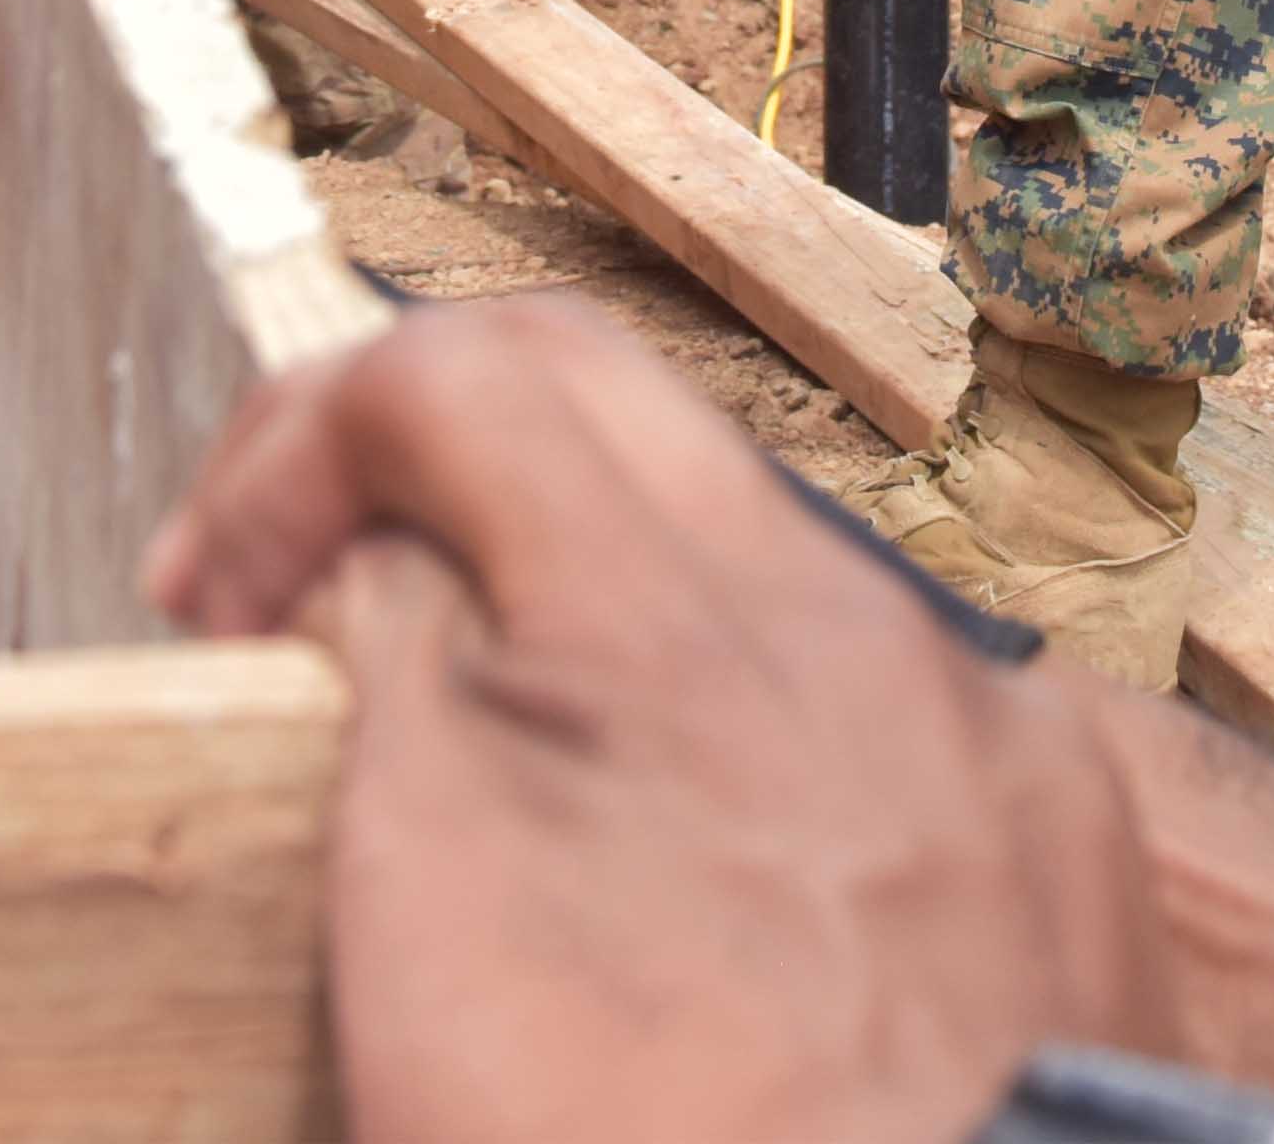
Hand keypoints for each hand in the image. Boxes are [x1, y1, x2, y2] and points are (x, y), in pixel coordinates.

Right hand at [152, 295, 1167, 1143]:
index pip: (454, 376)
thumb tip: (374, 560)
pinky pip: (886, 711)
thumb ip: (399, 670)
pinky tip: (708, 870)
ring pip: (753, 564)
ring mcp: (980, 717)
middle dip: (434, 466)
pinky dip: (759, 736)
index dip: (292, 450)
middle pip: (612, 410)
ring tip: (506, 763)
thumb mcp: (432, 897)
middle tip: (318, 597)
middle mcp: (851, 614)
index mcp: (672, 609)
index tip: (216, 595)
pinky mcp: (1057, 834)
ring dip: (601, 609)